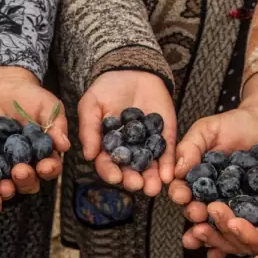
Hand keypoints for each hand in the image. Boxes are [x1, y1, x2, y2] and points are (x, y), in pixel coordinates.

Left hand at [0, 66, 69, 198]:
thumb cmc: (31, 98)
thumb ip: (56, 125)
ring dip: (3, 188)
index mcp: (43, 157)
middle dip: (25, 180)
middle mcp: (23, 166)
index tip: (45, 167)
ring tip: (1, 184)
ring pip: (4, 184)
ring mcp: (2, 166)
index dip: (49, 170)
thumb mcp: (47, 106)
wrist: (2, 87)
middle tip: (20, 171)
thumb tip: (64, 145)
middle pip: (27, 182)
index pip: (49, 169)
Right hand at [78, 70, 175, 197]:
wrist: (132, 70)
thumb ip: (89, 129)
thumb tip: (89, 156)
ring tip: (154, 188)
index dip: (110, 172)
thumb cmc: (107, 88)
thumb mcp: (91, 105)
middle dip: (133, 179)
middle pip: (130, 170)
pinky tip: (169, 175)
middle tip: (137, 184)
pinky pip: (167, 154)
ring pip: (150, 167)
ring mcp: (147, 145)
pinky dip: (168, 165)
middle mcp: (127, 151)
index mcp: (107, 147)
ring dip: (152, 179)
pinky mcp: (165, 137)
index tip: (115, 177)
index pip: (107, 164)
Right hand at [171, 105, 257, 257]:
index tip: (181, 195)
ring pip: (223, 224)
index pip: (183, 191)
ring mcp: (235, 206)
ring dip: (217, 230)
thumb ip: (190, 147)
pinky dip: (246, 235)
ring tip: (216, 226)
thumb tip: (176, 171)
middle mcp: (213, 197)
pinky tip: (243, 238)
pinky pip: (252, 225)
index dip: (180, 195)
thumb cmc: (235, 124)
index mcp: (197, 181)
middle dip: (197, 214)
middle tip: (198, 212)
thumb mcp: (207, 129)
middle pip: (201, 212)